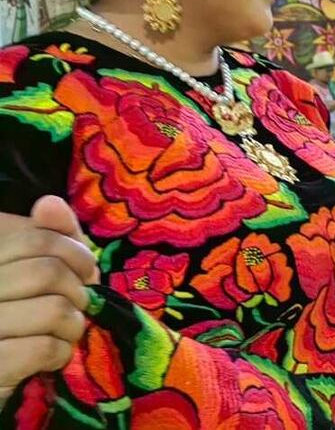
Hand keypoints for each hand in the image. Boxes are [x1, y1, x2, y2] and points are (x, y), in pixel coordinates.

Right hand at [0, 196, 98, 405]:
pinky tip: (52, 358)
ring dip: (73, 325)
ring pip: (52, 310)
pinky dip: (61, 353)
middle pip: (47, 273)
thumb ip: (53, 236)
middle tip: (77, 307)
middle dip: (78, 292)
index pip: (38, 239)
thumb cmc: (27, 320)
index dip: (75, 254)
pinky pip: (45, 348)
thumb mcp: (44, 272)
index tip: (83, 274)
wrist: (7, 377)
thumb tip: (48, 202)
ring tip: (64, 334)